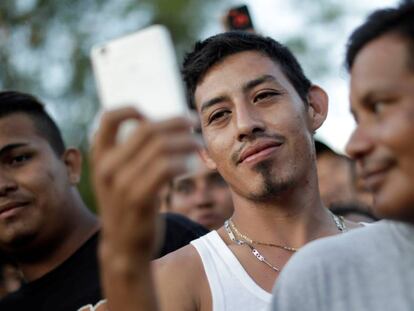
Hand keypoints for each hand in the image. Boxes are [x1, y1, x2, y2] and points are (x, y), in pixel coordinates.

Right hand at [91, 107, 198, 263]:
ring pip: (160, 147)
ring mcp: (121, 184)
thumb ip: (130, 154)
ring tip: (198, 144)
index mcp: (100, 157)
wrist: (123, 248)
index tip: (154, 114)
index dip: (132, 109)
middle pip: (147, 130)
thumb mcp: (119, 178)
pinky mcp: (139, 199)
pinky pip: (166, 169)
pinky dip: (183, 161)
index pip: (109, 118)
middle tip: (193, 123)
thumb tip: (159, 126)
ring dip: (186, 141)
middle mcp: (107, 167)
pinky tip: (192, 164)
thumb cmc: (128, 207)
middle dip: (175, 122)